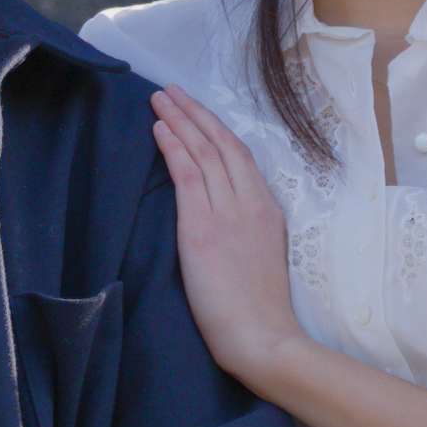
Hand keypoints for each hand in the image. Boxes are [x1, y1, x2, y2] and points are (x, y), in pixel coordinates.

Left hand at [149, 87, 302, 379]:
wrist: (263, 337)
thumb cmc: (261, 312)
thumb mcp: (263, 257)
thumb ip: (245, 230)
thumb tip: (221, 217)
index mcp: (267, 210)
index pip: (239, 157)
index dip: (215, 130)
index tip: (196, 112)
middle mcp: (250, 202)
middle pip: (221, 144)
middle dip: (195, 113)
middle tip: (171, 90)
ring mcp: (228, 213)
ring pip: (203, 152)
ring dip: (179, 121)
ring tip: (159, 99)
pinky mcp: (203, 228)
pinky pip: (188, 175)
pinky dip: (173, 147)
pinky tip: (159, 129)